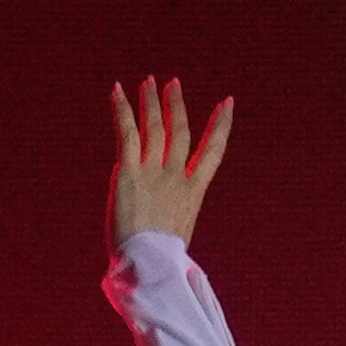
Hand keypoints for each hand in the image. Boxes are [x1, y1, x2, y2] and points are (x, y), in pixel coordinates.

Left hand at [108, 75, 233, 251]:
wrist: (147, 263)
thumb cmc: (159, 260)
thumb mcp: (175, 235)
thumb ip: (173, 219)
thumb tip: (167, 227)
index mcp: (193, 192)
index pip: (213, 151)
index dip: (221, 125)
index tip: (227, 103)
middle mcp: (176, 176)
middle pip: (179, 131)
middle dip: (175, 105)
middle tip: (172, 83)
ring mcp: (153, 172)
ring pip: (154, 126)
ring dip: (151, 101)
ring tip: (149, 81)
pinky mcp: (128, 172)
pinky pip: (127, 132)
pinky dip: (122, 109)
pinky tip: (117, 91)